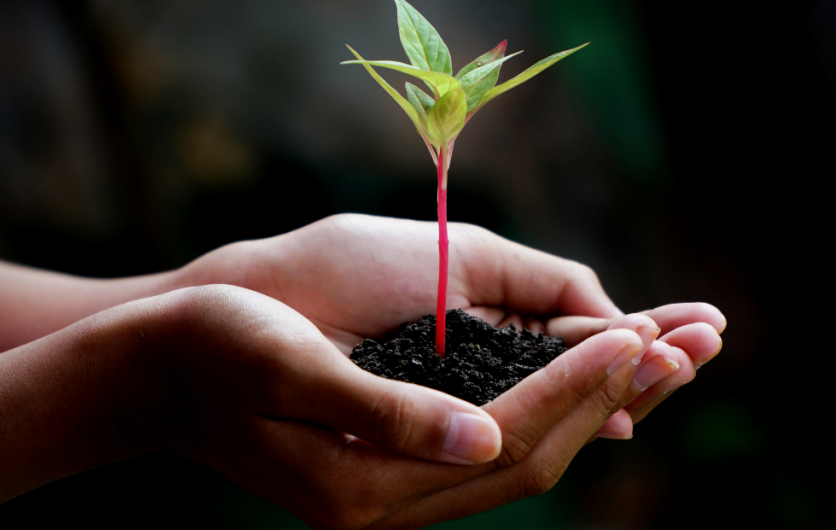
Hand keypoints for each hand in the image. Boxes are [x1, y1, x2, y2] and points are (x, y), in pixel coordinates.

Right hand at [133, 285, 651, 528]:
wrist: (152, 374)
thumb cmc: (212, 352)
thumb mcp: (290, 368)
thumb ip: (385, 414)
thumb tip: (484, 439)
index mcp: (370, 485)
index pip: (509, 438)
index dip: (577, 385)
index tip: (638, 332)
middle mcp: (391, 502)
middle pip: (532, 457)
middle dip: (611, 399)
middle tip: (684, 345)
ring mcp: (392, 489)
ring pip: (520, 454)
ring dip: (591, 405)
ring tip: (656, 359)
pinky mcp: (388, 466)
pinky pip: (491, 444)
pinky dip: (545, 407)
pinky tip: (574, 376)